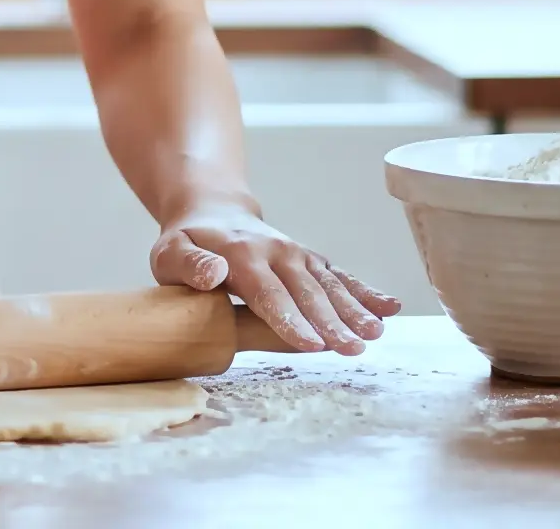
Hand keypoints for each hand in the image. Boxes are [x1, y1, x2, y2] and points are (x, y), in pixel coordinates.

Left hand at [151, 203, 400, 356]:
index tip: (312, 345)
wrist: (211, 210)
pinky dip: (364, 291)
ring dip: (354, 309)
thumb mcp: (170, 252)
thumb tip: (214, 273)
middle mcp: (277, 252)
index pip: (268, 293)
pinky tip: (389, 308)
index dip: (291, 320)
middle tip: (353, 349)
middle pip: (306, 292)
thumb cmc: (186, 242)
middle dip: (331, 322)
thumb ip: (188, 265)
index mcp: (242, 255)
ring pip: (329, 285)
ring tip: (375, 334)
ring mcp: (297, 255)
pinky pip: (339, 275)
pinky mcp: (310, 260)